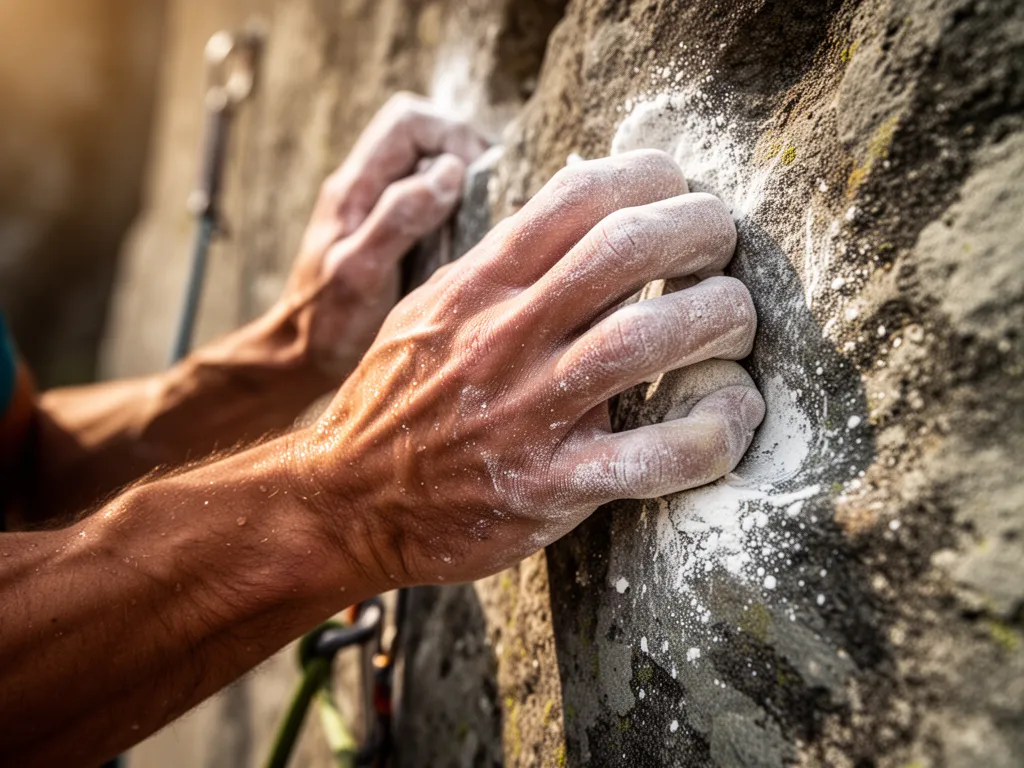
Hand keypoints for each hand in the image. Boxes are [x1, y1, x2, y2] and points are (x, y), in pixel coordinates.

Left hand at [273, 92, 487, 378]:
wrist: (300, 356)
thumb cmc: (326, 323)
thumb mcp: (360, 272)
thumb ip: (398, 218)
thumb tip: (448, 171)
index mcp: (353, 188)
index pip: (407, 122)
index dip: (451, 134)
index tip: (477, 176)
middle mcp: (363, 187)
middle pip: (420, 133)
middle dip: (462, 150)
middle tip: (489, 191)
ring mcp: (374, 207)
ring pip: (425, 163)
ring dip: (460, 179)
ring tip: (484, 212)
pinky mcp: (387, 231)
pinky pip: (425, 197)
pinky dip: (454, 205)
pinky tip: (467, 237)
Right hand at [294, 150, 764, 586]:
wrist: (347, 501)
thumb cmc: (397, 400)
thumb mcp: (429, 309)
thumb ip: (497, 264)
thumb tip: (575, 214)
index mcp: (478, 286)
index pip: (577, 195)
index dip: (651, 176)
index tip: (679, 189)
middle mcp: (504, 336)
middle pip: (626, 248)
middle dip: (701, 230)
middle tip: (723, 246)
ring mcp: (527, 412)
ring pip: (648, 338)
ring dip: (719, 318)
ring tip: (736, 321)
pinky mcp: (549, 486)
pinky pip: (651, 457)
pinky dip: (712, 433)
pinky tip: (733, 417)